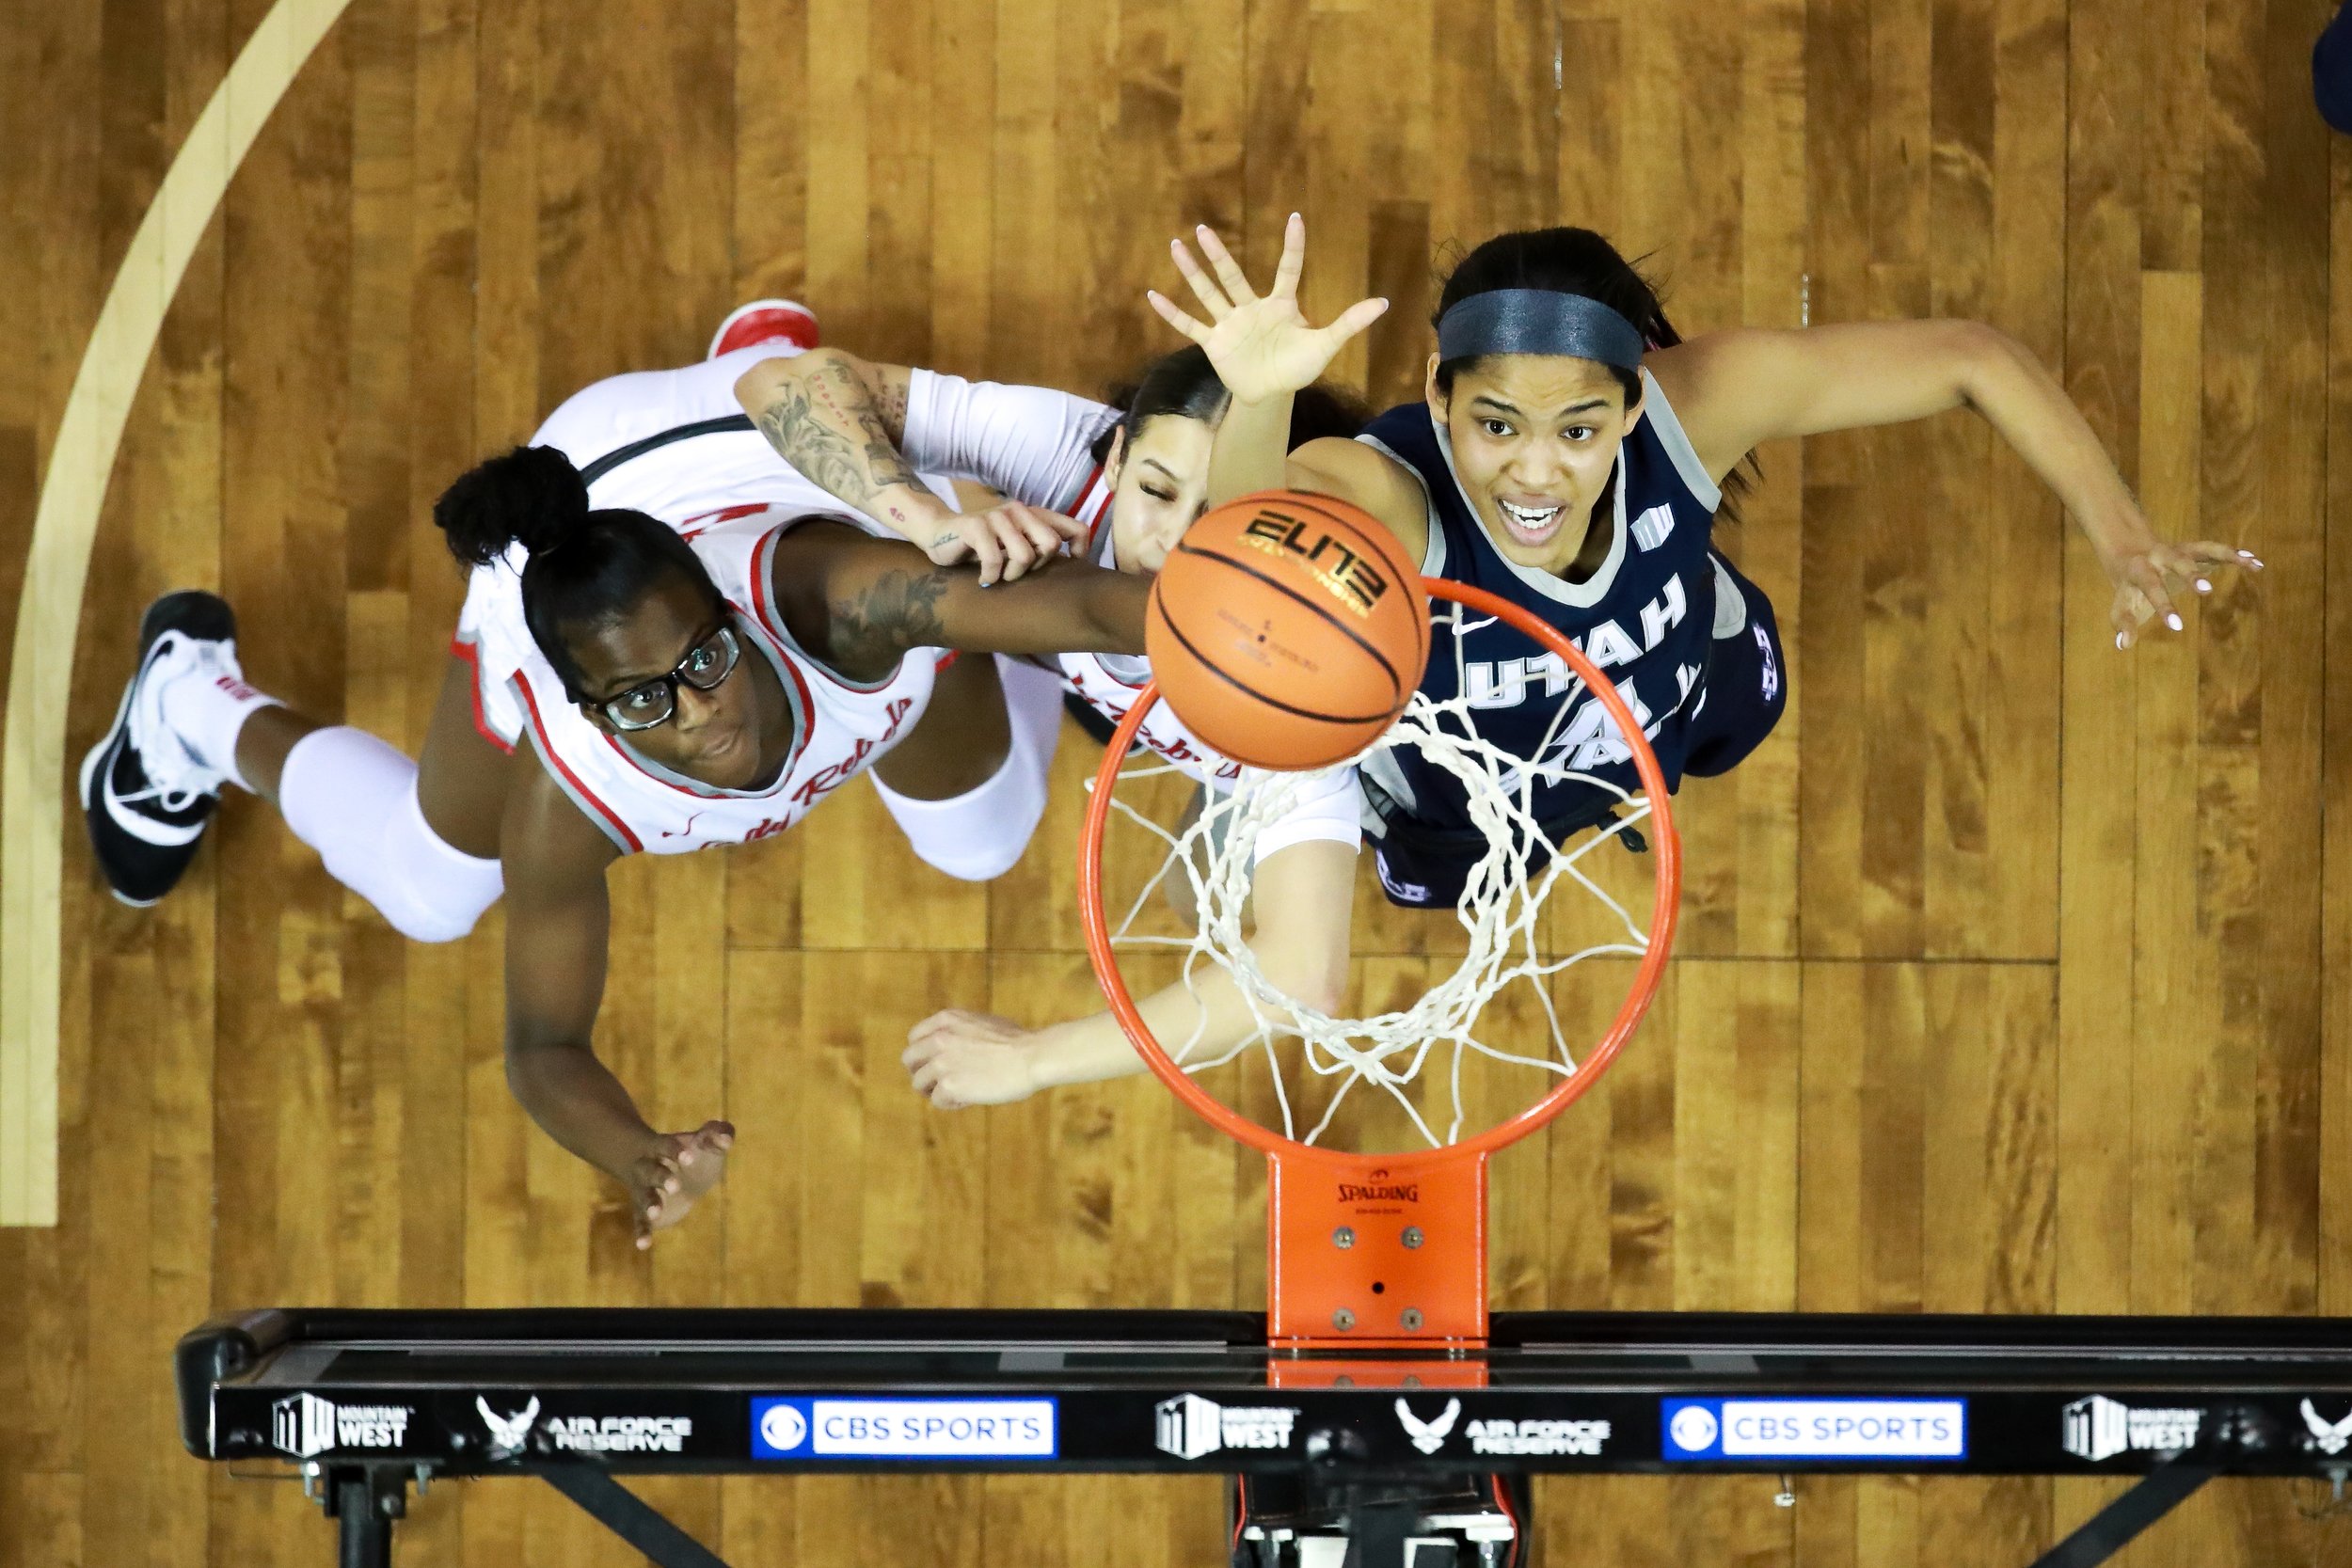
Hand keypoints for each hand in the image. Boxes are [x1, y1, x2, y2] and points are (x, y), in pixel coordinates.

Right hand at [624, 1120, 733, 1248]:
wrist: (669, 1170)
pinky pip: (640, 1221)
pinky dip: (642, 1232)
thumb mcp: (706, 1142)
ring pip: (643, 1196)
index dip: (675, 1151)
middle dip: (662, 1178)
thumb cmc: (692, 1152)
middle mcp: (648, 1168)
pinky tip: (643, 1245)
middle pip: (651, 1171)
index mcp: (661, 1147)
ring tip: (655, 1214)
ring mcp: (645, 1191)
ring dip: (650, 1204)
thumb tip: (726, 1138)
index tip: (690, 1158)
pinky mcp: (644, 1212)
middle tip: (675, 1186)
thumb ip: (718, 1135)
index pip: (665, 1146)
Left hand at [903, 1010, 1044, 1108]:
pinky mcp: (948, 1085)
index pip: (915, 1037)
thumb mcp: (982, 1022)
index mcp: (946, 1020)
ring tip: (958, 1093)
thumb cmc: (1017, 1041)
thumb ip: (961, 1030)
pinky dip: (951, 1103)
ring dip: (936, 1090)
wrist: (1031, 1057)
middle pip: (909, 1060)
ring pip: (919, 1083)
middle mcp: (938, 1039)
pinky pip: (937, 1100)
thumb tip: (953, 1045)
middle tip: (937, 1083)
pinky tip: (969, 1099)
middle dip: (921, 1072)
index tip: (935, 1063)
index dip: (923, 1054)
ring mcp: (941, 1063)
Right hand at [926, 502, 1088, 585]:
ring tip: (999, 576)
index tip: (1065, 566)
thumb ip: (1041, 548)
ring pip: (1024, 555)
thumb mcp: (1017, 546)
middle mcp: (1019, 511)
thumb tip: (1074, 568)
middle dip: (1036, 566)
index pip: (1077, 529)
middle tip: (1017, 572)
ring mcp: (997, 516)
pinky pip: (994, 559)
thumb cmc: (983, 546)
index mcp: (1035, 515)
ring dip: (1011, 575)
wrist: (939, 534)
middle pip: (1050, 544)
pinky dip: (990, 577)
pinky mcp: (975, 526)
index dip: (1079, 551)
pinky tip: (984, 579)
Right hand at [1147, 213, 1388, 405]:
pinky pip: (1190, 325)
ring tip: (1177, 247)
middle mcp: (1251, 308)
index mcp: (1280, 305)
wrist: (1271, 394)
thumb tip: (1383, 303)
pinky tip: (1153, 296)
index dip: (1292, 246)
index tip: (1295, 218)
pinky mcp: (1214, 343)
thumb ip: (1349, 323)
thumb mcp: (1326, 345)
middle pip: (1233, 276)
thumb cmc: (1297, 367)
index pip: (1287, 269)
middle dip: (1218, 254)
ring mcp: (1230, 323)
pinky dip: (1172, 313)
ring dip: (1192, 272)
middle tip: (1203, 229)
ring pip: (1209, 293)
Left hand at [2096, 532, 2262, 648]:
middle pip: (2176, 561)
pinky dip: (2235, 555)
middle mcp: (2160, 556)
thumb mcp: (2121, 604)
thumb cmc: (2128, 587)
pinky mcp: (2194, 549)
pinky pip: (2216, 550)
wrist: (2128, 550)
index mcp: (2139, 570)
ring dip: (2225, 554)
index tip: (2176, 627)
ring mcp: (2179, 550)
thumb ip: (2123, 623)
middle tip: (2206, 591)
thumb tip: (2122, 645)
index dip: (2162, 606)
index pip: (2150, 587)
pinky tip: (2255, 563)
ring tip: (2249, 562)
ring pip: (2202, 549)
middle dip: (2190, 574)